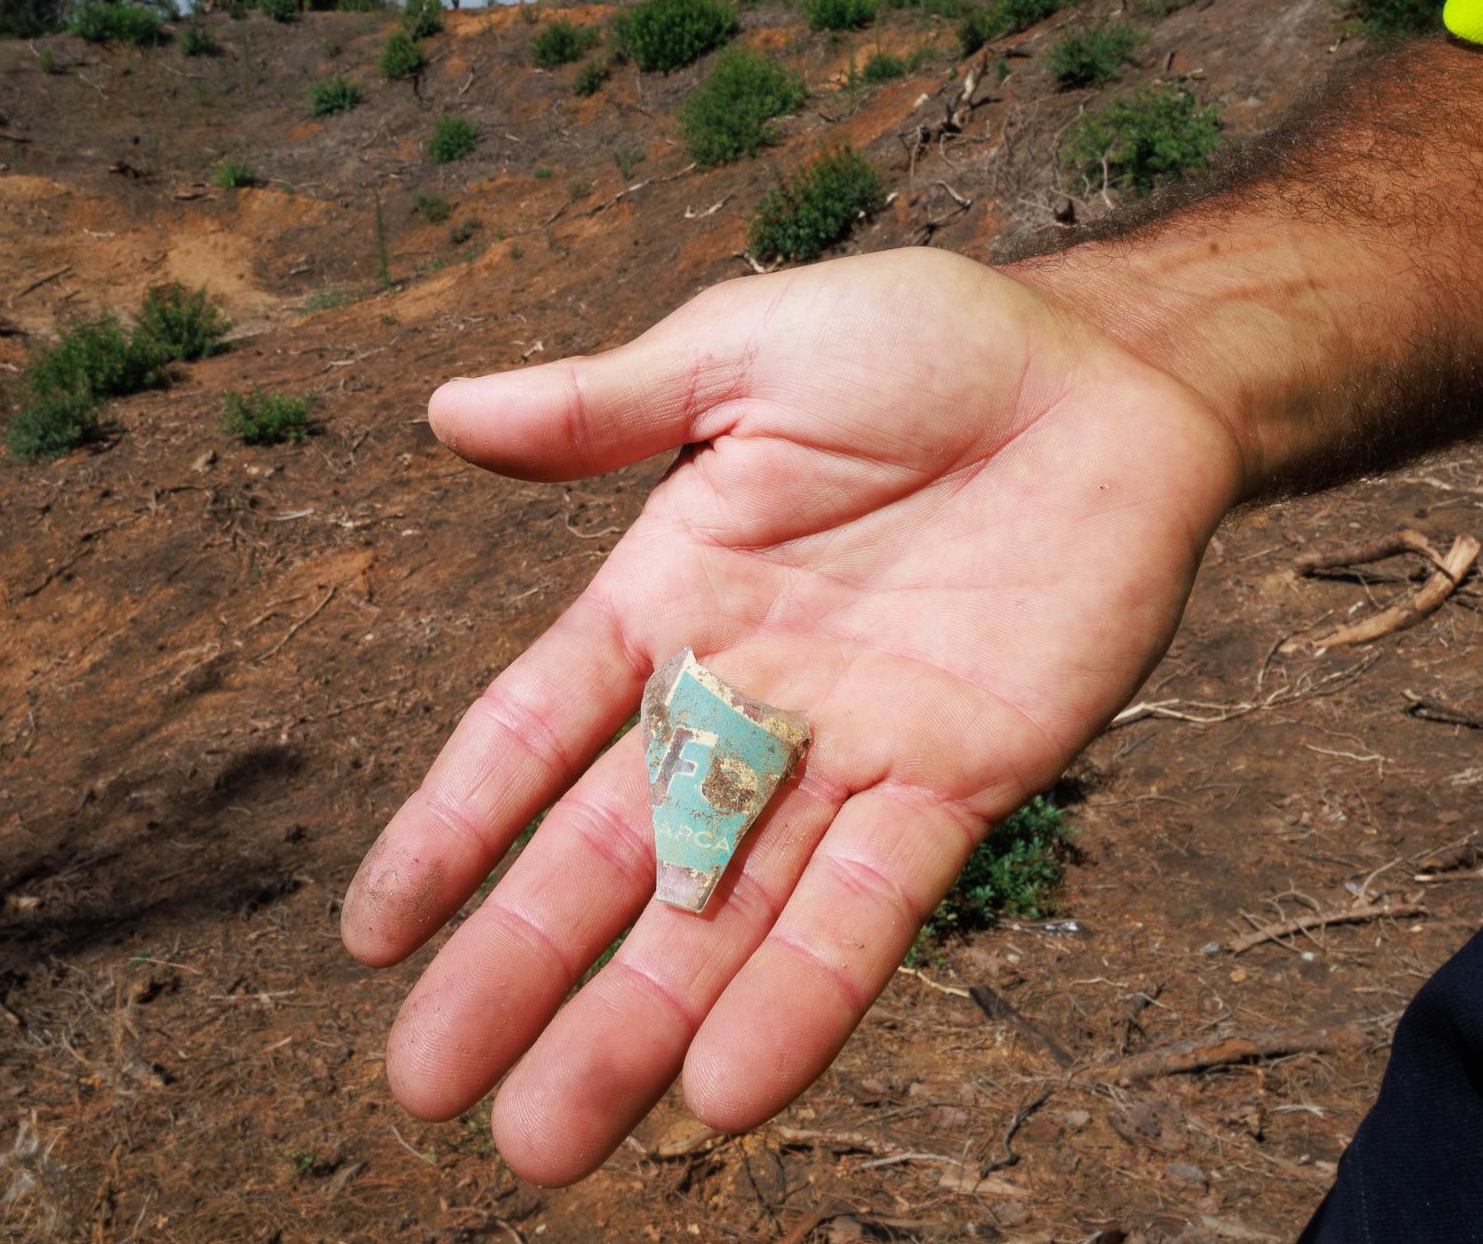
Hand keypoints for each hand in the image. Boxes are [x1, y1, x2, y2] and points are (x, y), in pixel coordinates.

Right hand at [341, 246, 1242, 1183]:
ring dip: (639, 1026)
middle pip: (612, 859)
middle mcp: (742, 697)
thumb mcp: (747, 349)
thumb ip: (606, 406)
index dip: (451, 830)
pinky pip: (870, 908)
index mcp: (668, 596)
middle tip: (427, 1093)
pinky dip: (804, 998)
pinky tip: (727, 1092)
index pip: (531, 734)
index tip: (369, 936)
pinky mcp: (960, 785)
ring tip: (549, 1144)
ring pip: (726, 917)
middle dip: (520, 974)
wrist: (1113, 371)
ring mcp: (847, 754)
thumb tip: (440, 409)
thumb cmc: (927, 337)